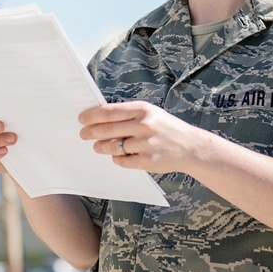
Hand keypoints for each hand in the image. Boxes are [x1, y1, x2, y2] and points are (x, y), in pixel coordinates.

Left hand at [78, 101, 206, 173]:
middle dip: (91, 132)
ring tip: (97, 146)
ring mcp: (146, 144)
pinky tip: (116, 155)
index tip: (82, 119)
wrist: (190, 146)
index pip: (109, 112)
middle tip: (83, 134)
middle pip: (107, 130)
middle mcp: (144, 125)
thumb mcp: (150, 113)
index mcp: (143, 110)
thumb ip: (128, 114)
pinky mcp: (147, 162)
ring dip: (101, 147)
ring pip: (112, 147)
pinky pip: (122, 161)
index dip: (92, 116)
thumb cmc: (165, 127)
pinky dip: (116, 158)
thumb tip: (99, 117)